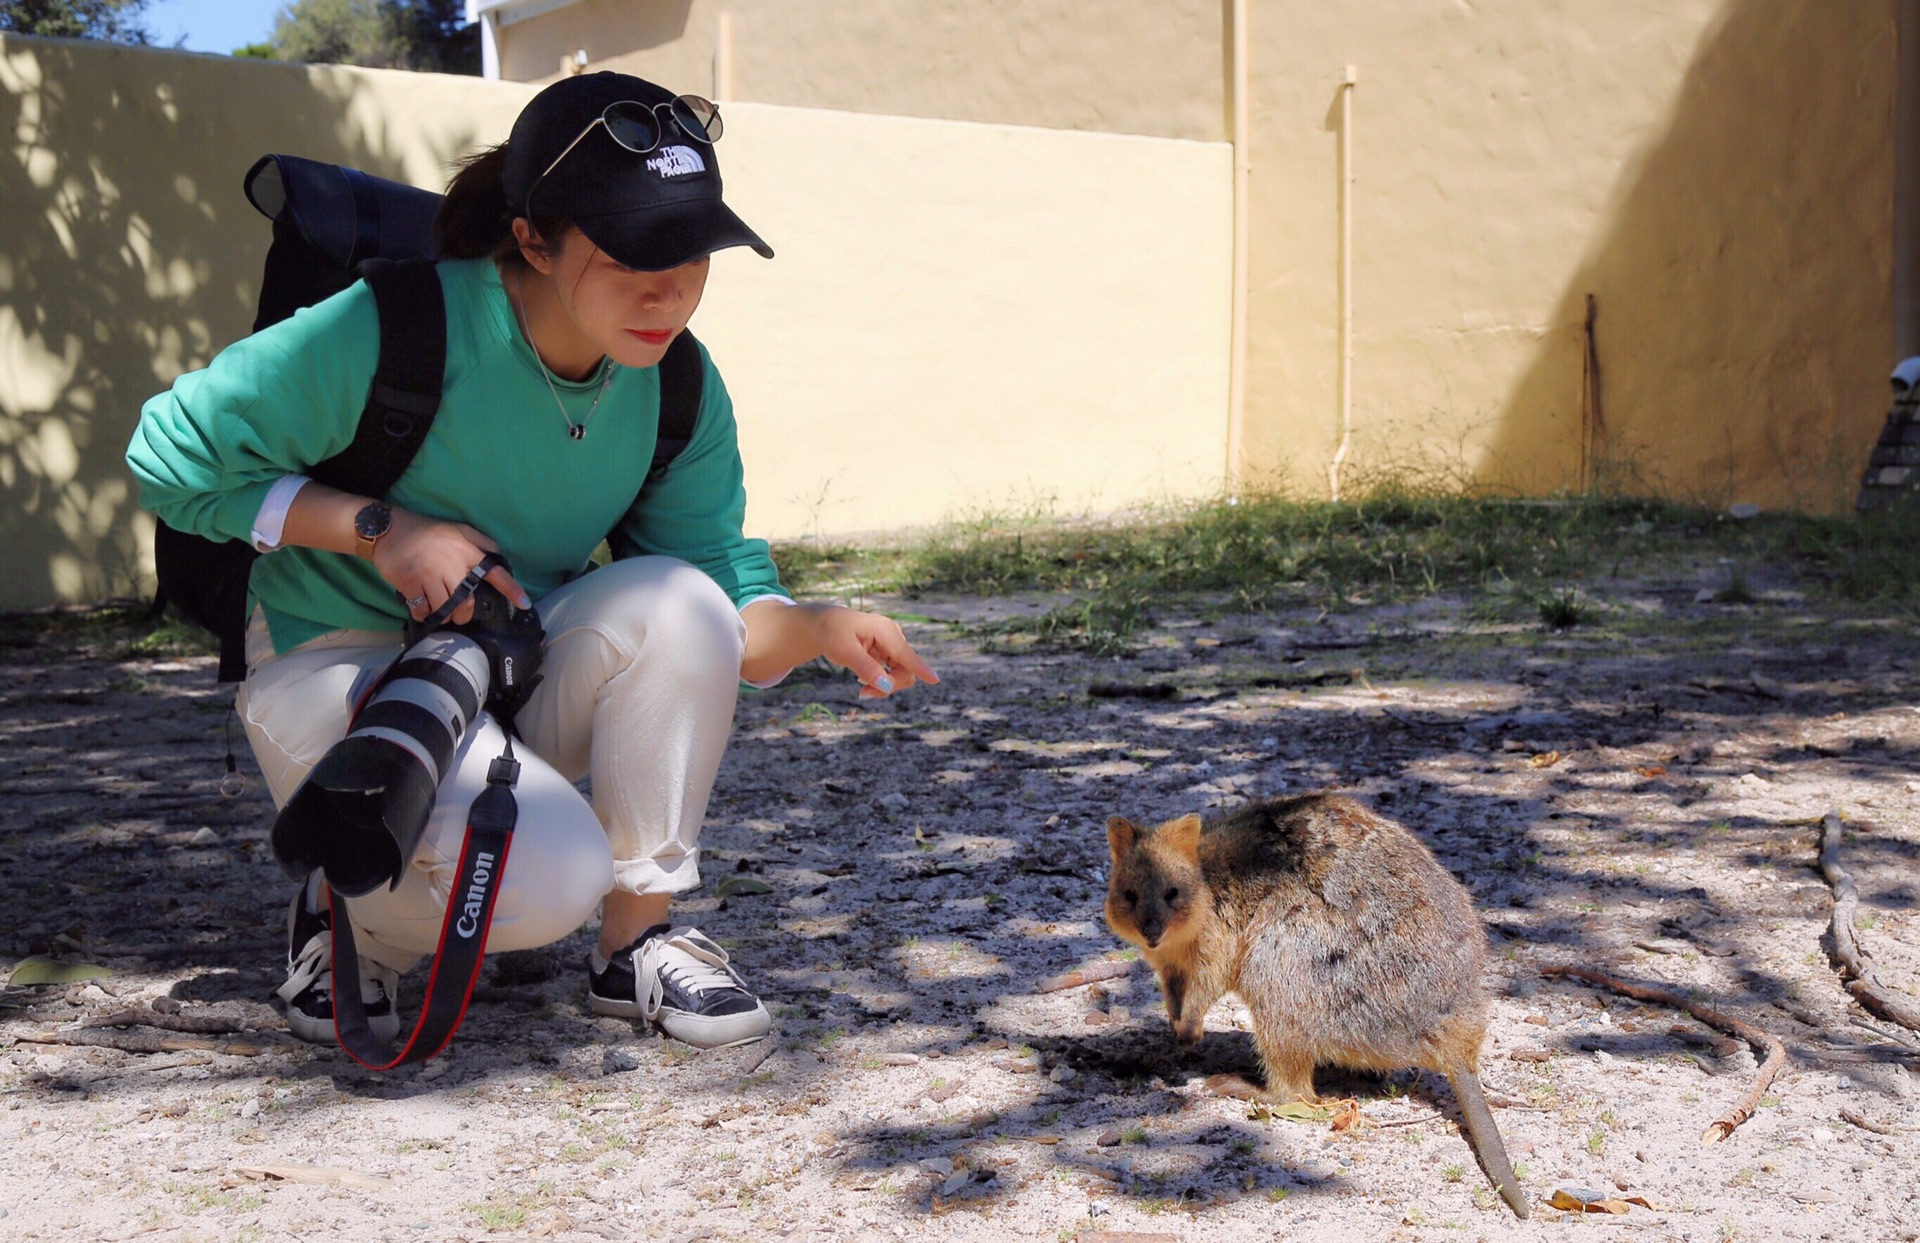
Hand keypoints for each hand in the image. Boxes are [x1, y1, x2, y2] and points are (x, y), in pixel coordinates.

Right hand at [373, 509, 530, 625]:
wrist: (389, 529)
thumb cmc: (427, 532)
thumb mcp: (458, 530)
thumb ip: (480, 542)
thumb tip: (499, 556)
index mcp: (466, 550)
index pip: (494, 572)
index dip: (511, 589)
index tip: (524, 603)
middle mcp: (451, 563)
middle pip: (467, 602)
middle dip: (464, 614)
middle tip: (459, 614)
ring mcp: (429, 573)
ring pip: (446, 609)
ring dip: (444, 616)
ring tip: (440, 610)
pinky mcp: (410, 582)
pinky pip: (423, 610)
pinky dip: (424, 614)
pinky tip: (422, 607)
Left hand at [809, 605, 938, 699]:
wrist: (824, 625)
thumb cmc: (832, 633)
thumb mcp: (844, 652)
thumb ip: (866, 668)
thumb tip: (887, 686)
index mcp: (884, 630)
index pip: (905, 654)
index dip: (920, 669)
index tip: (935, 680)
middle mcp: (893, 635)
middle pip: (905, 670)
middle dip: (889, 686)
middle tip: (863, 694)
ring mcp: (893, 644)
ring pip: (901, 674)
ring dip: (884, 686)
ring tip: (861, 690)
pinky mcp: (889, 652)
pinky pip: (893, 673)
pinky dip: (881, 681)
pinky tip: (864, 681)